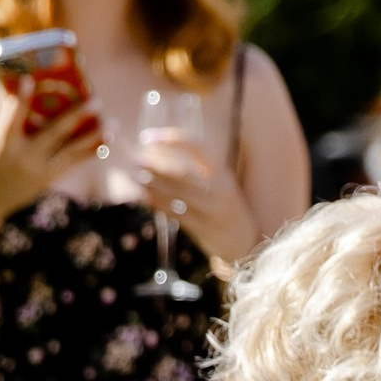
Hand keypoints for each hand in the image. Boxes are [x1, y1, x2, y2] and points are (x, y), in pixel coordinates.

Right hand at [0, 79, 105, 217]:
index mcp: (3, 145)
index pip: (12, 118)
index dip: (21, 99)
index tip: (30, 80)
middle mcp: (25, 158)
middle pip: (54, 134)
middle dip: (76, 116)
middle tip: (96, 101)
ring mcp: (40, 171)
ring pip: (71, 152)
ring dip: (93, 136)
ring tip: (112, 122)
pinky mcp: (48, 179)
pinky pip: (72, 164)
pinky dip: (88, 152)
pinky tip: (104, 141)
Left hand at [122, 123, 252, 264]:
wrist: (246, 243)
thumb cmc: (225, 208)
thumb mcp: (219, 183)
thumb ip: (196, 170)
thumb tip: (158, 154)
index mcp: (222, 173)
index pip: (196, 147)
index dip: (171, 139)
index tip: (148, 137)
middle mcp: (218, 190)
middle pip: (183, 174)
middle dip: (156, 166)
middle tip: (135, 160)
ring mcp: (212, 211)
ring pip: (177, 195)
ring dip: (153, 185)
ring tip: (134, 177)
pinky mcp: (203, 229)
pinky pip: (176, 214)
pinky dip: (157, 204)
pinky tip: (143, 197)